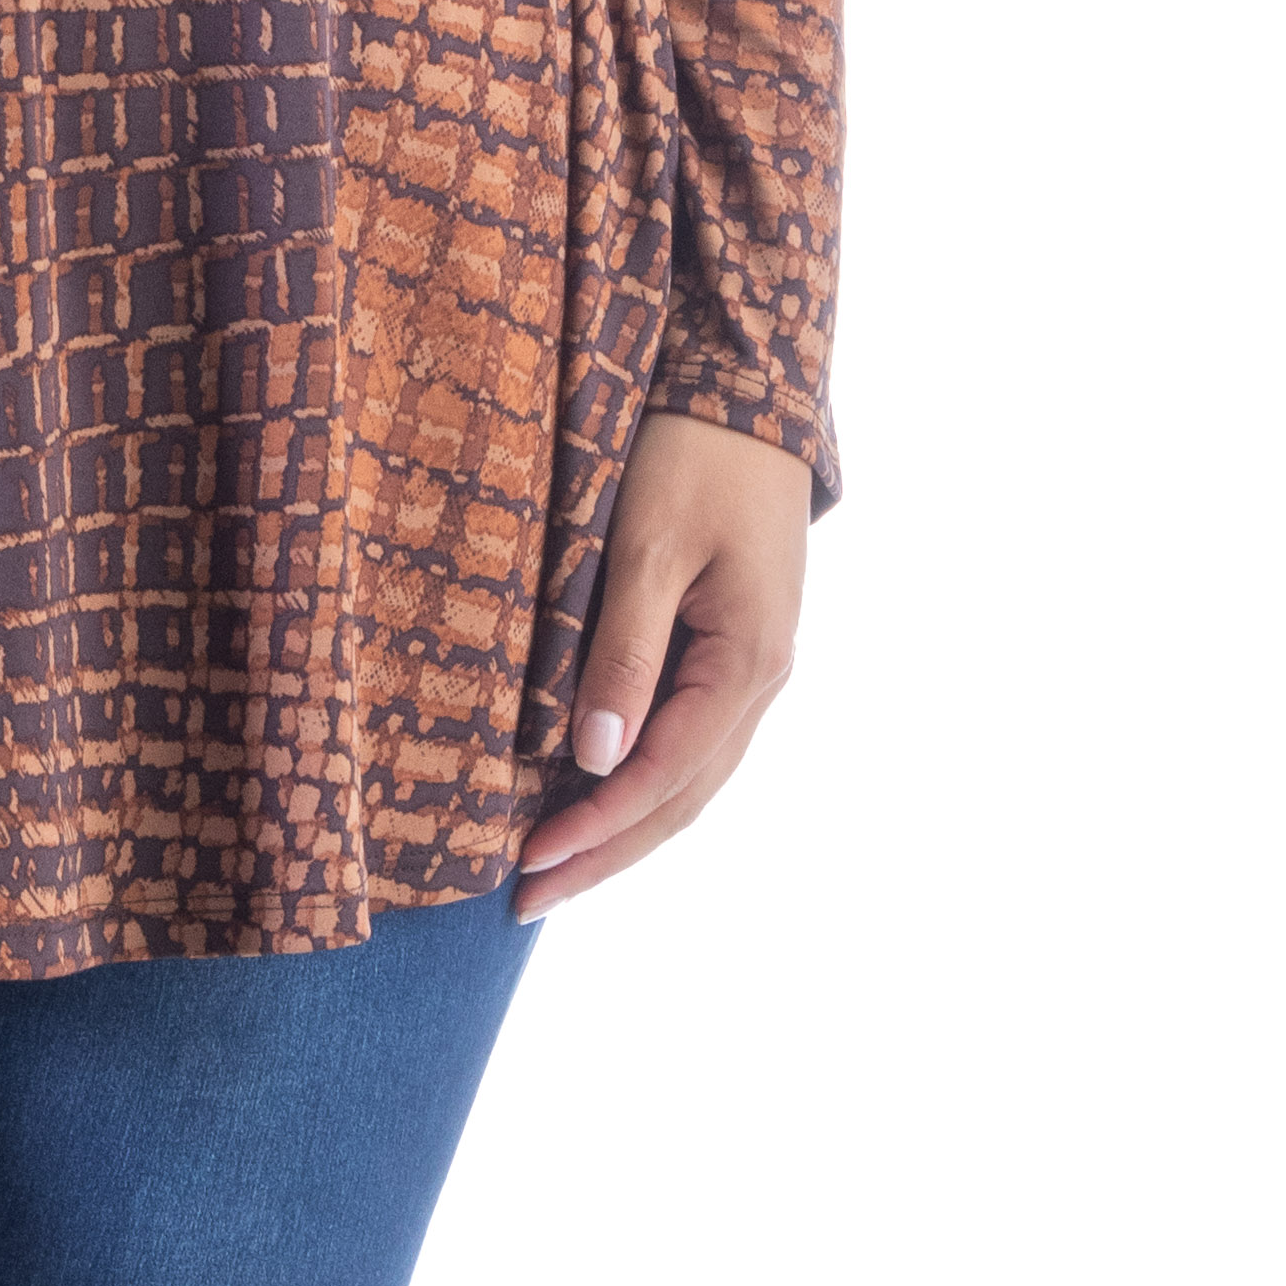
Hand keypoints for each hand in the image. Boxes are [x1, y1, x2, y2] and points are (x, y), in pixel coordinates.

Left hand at [516, 409, 810, 910]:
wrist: (751, 384)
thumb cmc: (693, 454)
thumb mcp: (649, 545)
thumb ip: (625, 651)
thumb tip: (597, 758)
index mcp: (746, 663)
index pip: (663, 777)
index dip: (594, 829)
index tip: (526, 865)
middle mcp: (759, 678)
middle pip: (681, 797)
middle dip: (605, 852)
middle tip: (527, 901)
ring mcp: (752, 664)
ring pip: (689, 775)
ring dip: (625, 826)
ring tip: (556, 868)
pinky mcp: (733, 642)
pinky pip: (690, 735)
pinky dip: (643, 778)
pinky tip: (598, 789)